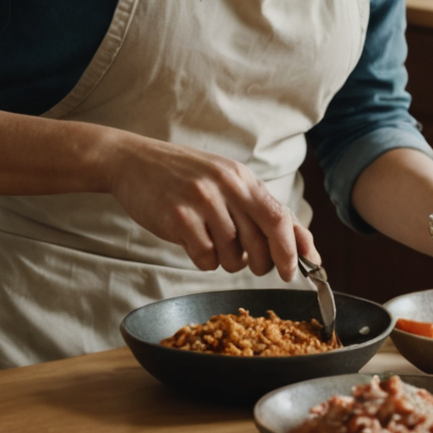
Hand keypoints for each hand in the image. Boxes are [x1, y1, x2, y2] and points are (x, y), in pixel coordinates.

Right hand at [99, 134, 318, 278]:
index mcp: (242, 178)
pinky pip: (205, 258)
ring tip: (211, 240)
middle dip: (262, 263)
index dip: (295, 249)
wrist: (133, 161)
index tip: (299, 271)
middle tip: (249, 261)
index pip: (281, 218)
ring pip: (234, 256)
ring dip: (227, 260)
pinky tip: (192, 241)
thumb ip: (259, 208)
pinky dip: (203, 259)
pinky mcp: (178, 217)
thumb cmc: (184, 175)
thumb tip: (299, 242)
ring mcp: (202, 201)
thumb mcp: (226, 180)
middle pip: (262, 243)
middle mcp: (226, 186)